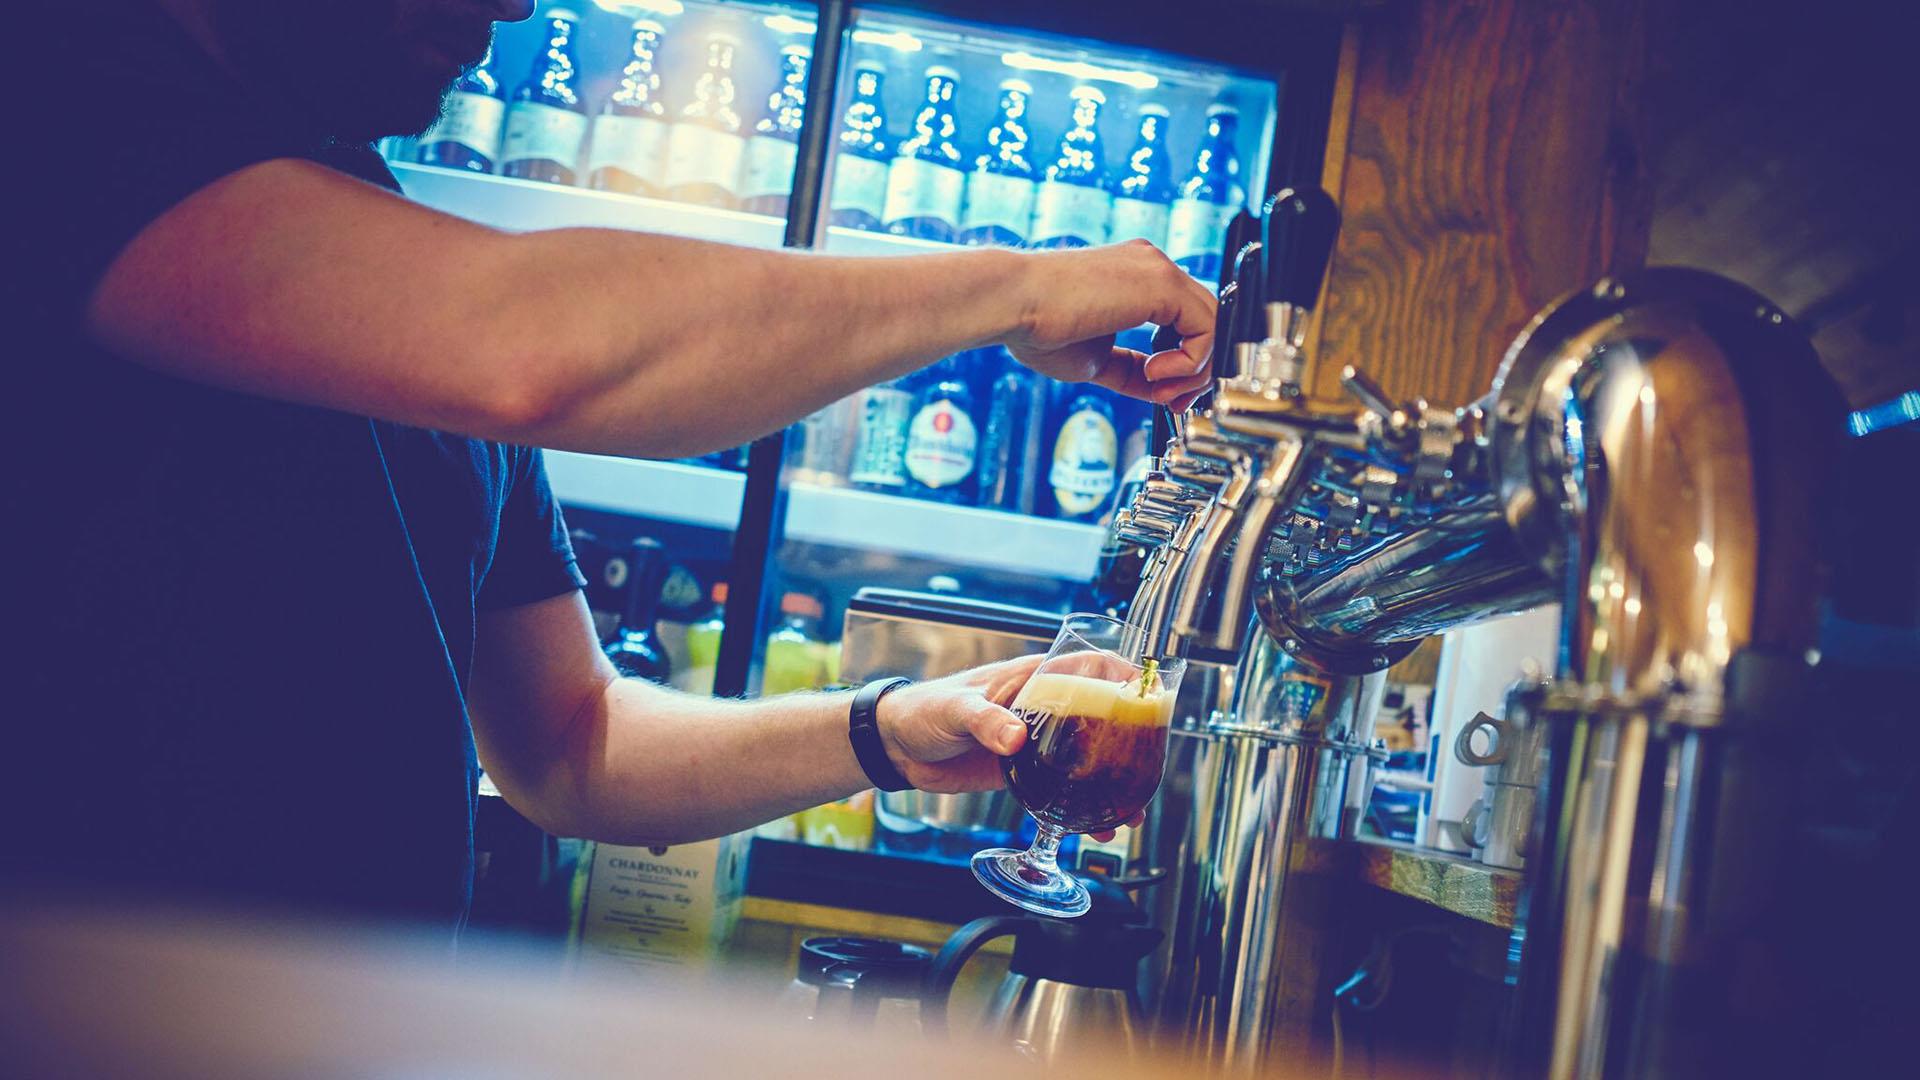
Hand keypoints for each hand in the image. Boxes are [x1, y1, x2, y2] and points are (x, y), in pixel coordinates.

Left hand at [874, 653, 1142, 841]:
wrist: (896, 748)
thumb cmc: (922, 710)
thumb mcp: (954, 710)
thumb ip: (985, 721)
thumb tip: (1015, 738)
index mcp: (1030, 679)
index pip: (1089, 667)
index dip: (1122, 677)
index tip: (1147, 698)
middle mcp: (1041, 709)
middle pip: (1099, 720)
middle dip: (1128, 746)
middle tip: (1144, 775)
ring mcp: (1035, 742)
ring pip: (1086, 761)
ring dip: (1108, 786)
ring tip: (1128, 816)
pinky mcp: (1023, 773)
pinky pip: (1060, 790)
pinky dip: (1078, 809)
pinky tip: (1092, 829)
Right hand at [1003, 240, 1216, 411]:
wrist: (1013, 304)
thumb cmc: (1035, 327)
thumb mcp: (1094, 359)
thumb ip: (1131, 370)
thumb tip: (1160, 391)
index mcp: (1133, 279)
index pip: (1181, 323)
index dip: (1181, 366)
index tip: (1164, 397)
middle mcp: (1151, 267)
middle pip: (1204, 322)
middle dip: (1196, 373)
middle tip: (1171, 402)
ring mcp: (1158, 270)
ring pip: (1213, 324)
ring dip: (1194, 372)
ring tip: (1161, 390)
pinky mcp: (1162, 282)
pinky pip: (1207, 328)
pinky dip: (1191, 362)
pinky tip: (1157, 374)